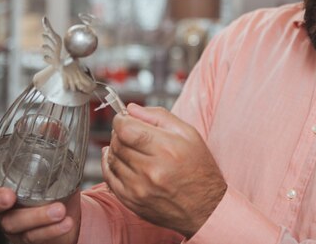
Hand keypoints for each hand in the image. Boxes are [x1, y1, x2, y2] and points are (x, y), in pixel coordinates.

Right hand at [0, 153, 80, 243]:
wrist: (70, 219)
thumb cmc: (55, 190)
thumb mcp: (57, 167)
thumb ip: (52, 147)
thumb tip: (52, 127)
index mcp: (5, 180)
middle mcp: (2, 202)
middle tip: (8, 196)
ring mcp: (12, 223)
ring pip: (13, 223)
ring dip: (37, 216)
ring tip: (59, 210)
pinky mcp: (27, 238)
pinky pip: (34, 237)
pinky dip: (50, 230)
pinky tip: (65, 222)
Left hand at [103, 103, 226, 238]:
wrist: (206, 208)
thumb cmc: (200, 169)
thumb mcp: (189, 134)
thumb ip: (159, 116)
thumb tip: (131, 109)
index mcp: (166, 149)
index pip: (126, 129)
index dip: (121, 120)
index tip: (124, 118)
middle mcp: (151, 170)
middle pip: (117, 143)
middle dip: (119, 132)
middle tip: (129, 131)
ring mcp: (139, 188)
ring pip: (112, 159)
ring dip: (116, 149)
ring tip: (129, 146)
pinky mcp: (132, 201)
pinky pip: (109, 178)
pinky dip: (110, 166)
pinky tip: (120, 160)